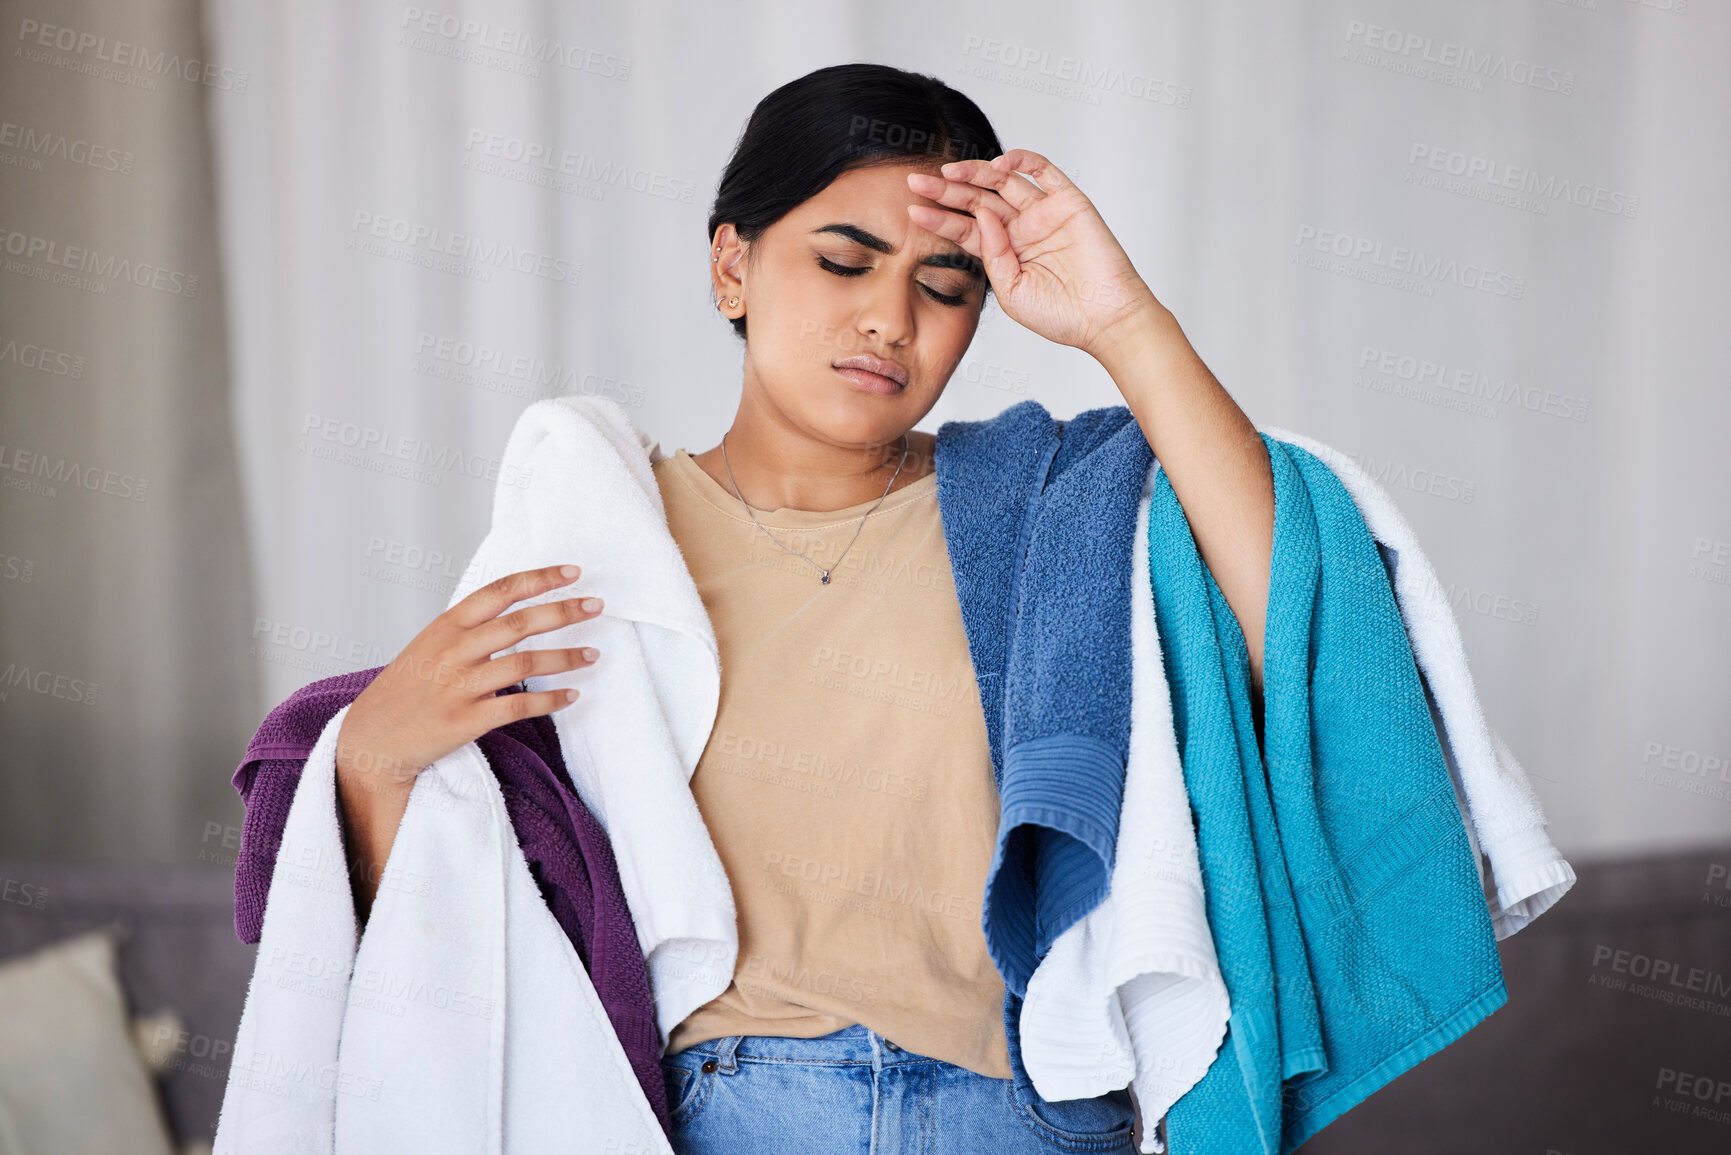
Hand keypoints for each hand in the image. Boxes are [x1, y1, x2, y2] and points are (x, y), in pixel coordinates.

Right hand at [335, 563, 602, 798]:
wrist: (369, 741)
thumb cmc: (406, 691)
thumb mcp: (428, 646)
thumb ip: (467, 629)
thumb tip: (515, 608)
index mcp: (445, 627)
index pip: (499, 592)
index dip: (539, 579)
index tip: (573, 571)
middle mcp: (453, 652)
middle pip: (519, 623)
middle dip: (564, 611)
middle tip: (597, 605)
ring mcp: (458, 687)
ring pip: (525, 664)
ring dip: (565, 658)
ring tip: (593, 655)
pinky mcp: (465, 722)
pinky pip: (519, 707)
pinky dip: (550, 701)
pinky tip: (572, 696)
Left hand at [904, 149, 1161, 360]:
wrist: (1105, 319)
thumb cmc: (1061, 315)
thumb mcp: (1011, 292)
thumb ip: (992, 254)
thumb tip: (981, 215)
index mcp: (1005, 253)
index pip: (966, 228)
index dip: (940, 219)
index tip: (912, 211)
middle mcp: (1022, 229)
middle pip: (978, 201)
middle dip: (948, 191)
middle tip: (917, 182)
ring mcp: (1044, 213)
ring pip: (1005, 182)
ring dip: (976, 172)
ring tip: (949, 170)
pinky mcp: (1069, 201)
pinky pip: (1044, 170)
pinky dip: (1022, 160)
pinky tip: (998, 164)